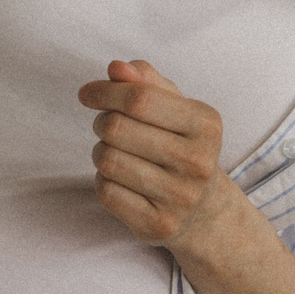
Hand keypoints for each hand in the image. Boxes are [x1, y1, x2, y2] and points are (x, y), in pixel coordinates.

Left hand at [80, 60, 240, 256]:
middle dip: (102, 121)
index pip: (140, 99)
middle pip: (117, 128)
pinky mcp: (158, 224)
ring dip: (101, 151)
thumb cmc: (182, 145)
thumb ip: (146, 82)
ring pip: (108, 160)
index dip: (105, 91)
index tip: (88, 93)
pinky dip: (104, 180)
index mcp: (206, 125)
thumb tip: (116, 68)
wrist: (205, 210)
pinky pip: (107, 192)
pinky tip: (121, 179)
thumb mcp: (176, 108)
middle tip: (108, 126)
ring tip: (115, 152)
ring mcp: (179, 197)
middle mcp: (198, 162)